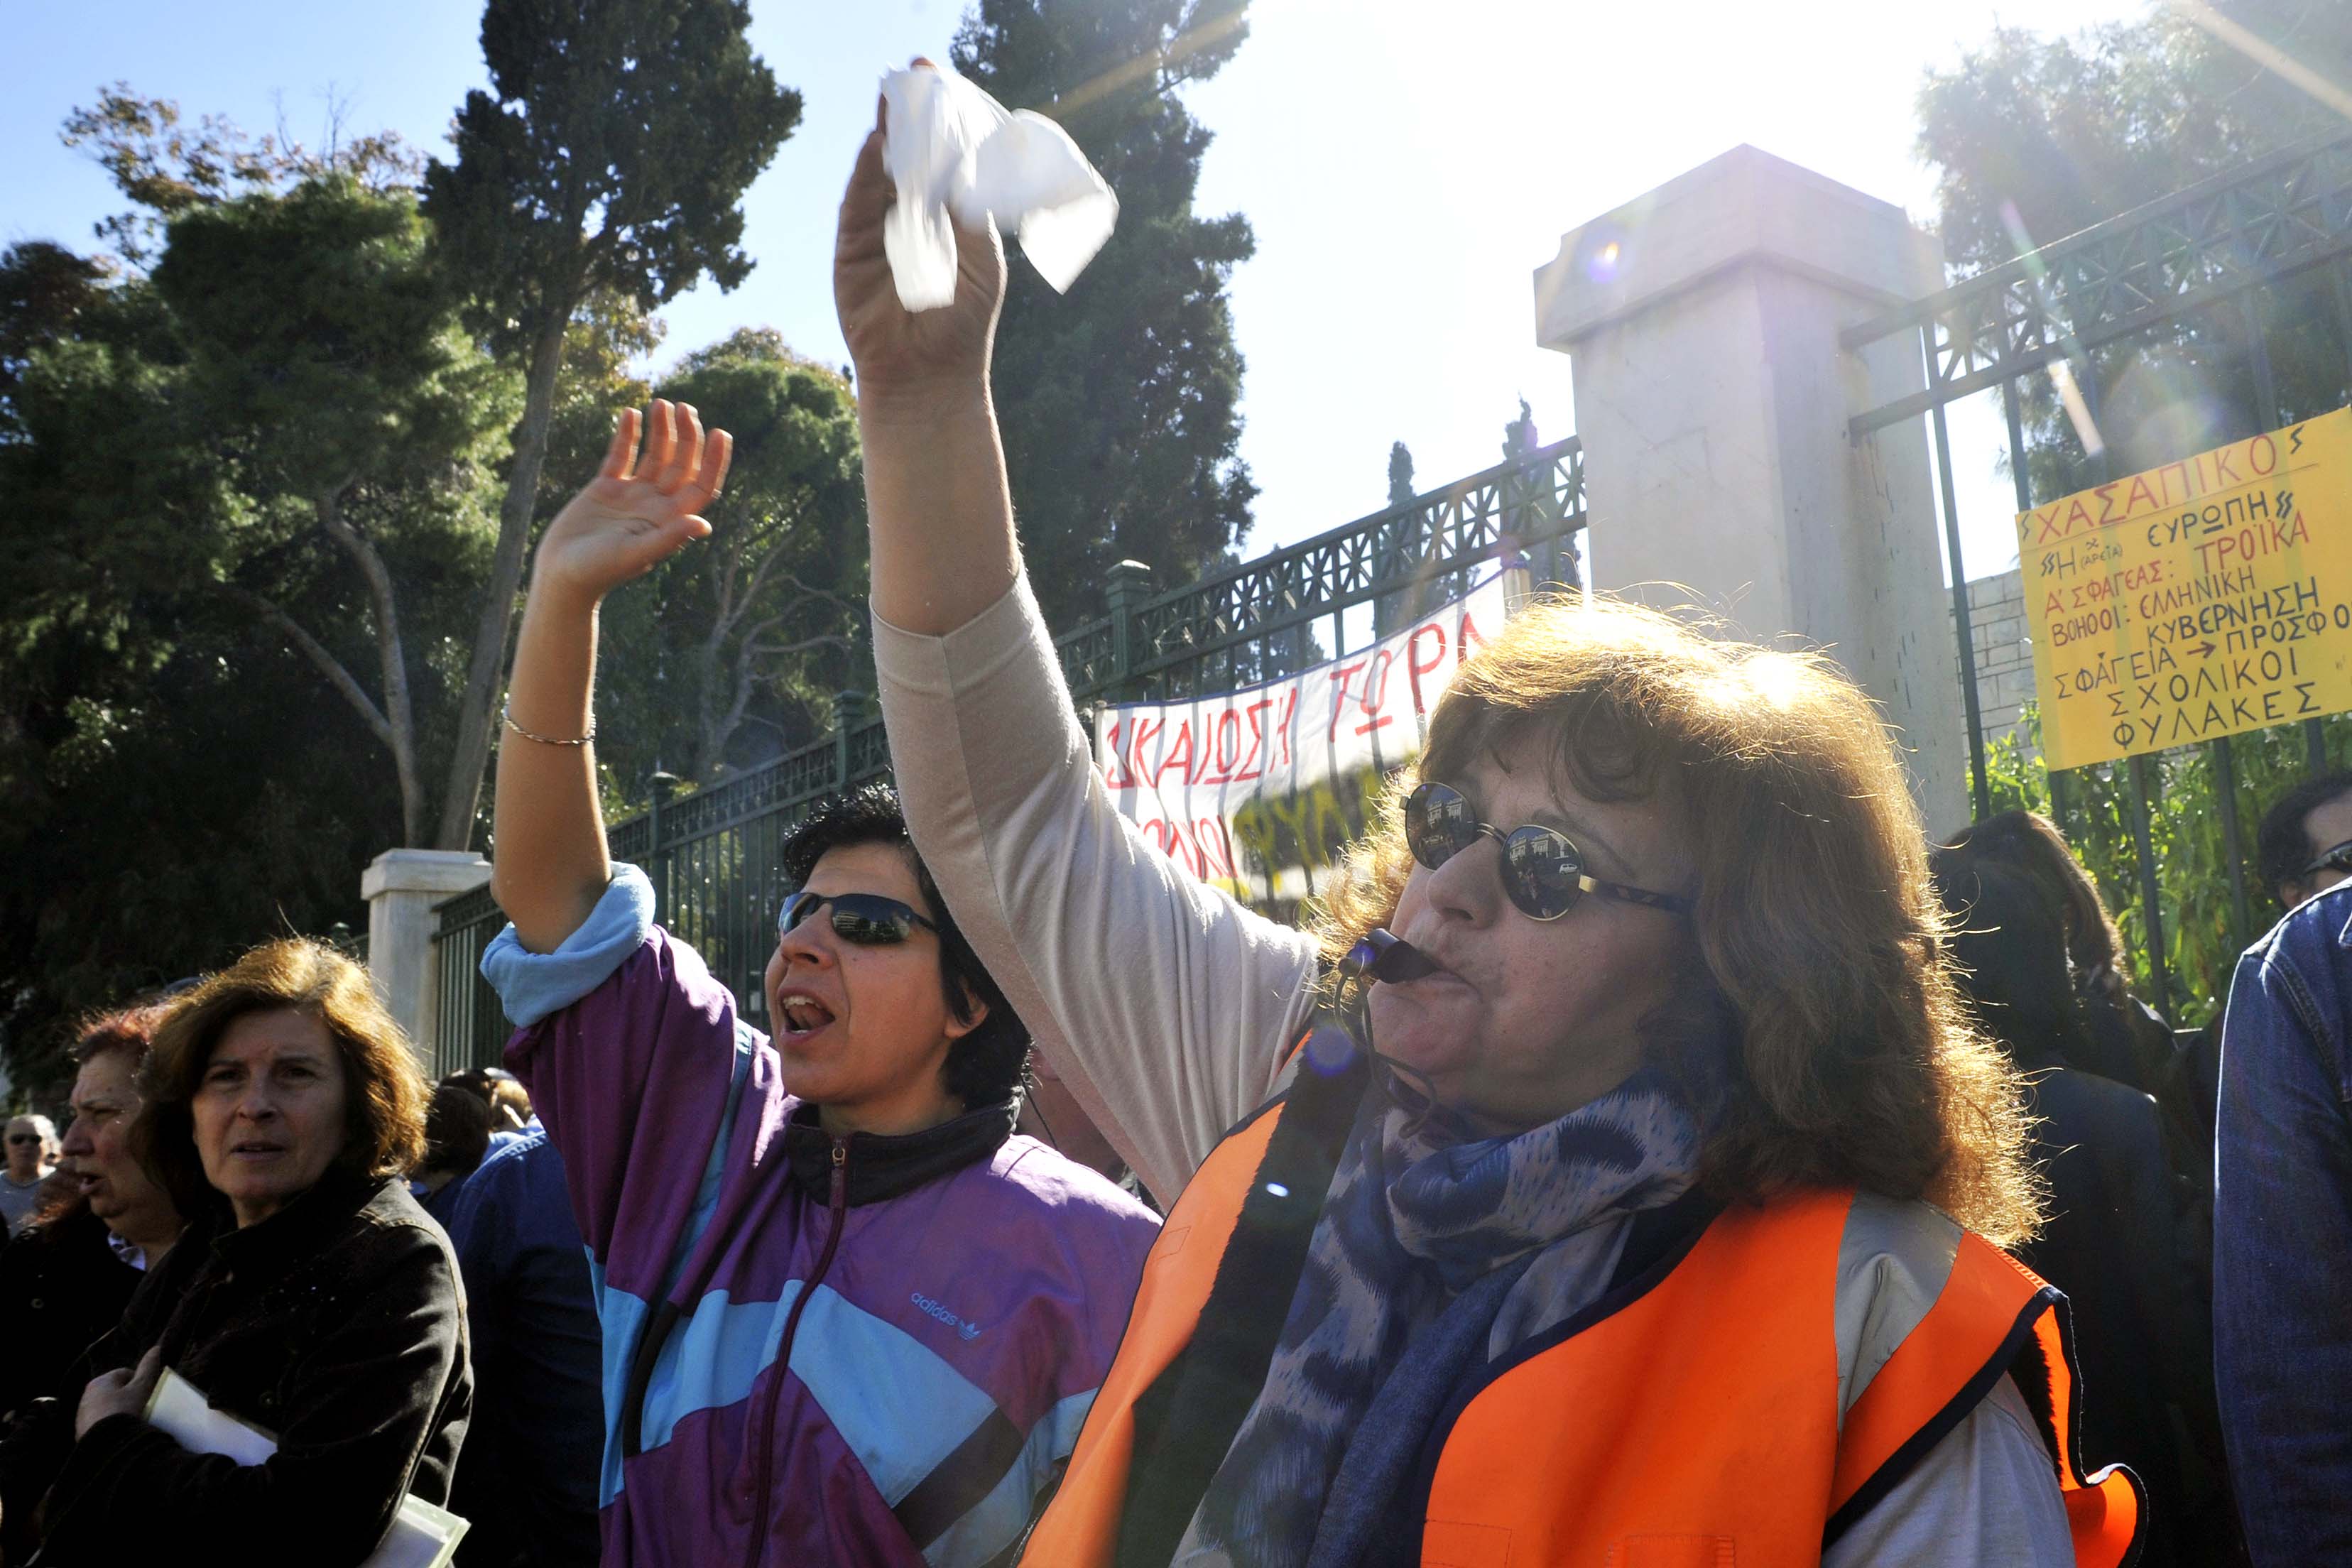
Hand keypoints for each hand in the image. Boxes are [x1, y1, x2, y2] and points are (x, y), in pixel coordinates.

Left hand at [77, 1346, 160, 1438]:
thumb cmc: (126, 1410)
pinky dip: (109, 1425)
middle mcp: (87, 1396)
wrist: (106, 1445)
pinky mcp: (81, 1432)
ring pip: (105, 1408)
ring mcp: (82, 1415)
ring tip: (130, 1422)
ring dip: (117, 1411)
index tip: (148, 1394)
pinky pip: (99, 1424)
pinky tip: (119, 1432)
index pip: (125, 1374)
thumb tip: (156, 1348)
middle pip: (113, 1391)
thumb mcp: (142, 1388)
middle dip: (126, 1397)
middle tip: (141, 1408)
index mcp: (100, 1381)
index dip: (139, 1382)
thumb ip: (148, 1368)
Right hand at [532, 400, 731, 602]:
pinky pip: (621, 456)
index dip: (715, 461)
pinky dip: (627, 435)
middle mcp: (656, 505)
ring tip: (662, 403)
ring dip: (661, 430)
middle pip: (681, 464)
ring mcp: (632, 495)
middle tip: (685, 408)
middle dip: (687, 436)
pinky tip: (631, 413)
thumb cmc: (599, 572)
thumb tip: (704, 525)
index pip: (702, 486)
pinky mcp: (606, 488)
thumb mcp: (635, 554)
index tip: (721, 433)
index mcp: (669, 520)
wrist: (561, 575)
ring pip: (654, 455)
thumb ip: (668, 538)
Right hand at [833, 83, 1006, 414]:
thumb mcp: (981, 256)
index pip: (940, 159)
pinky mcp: (851, 249)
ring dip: (887, 134)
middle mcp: (908, 217)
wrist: (929, 377)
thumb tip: (965, 155)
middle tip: (914, 74)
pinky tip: (879, 145)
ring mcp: (876, 231)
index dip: (941, 122)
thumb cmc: (963, 323)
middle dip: (909, 116)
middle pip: (906, 155)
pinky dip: (867, 172)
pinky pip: (857, 202)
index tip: (942, 83)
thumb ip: (970, 207)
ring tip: (897, 98)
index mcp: (944, 216)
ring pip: (878, 172)